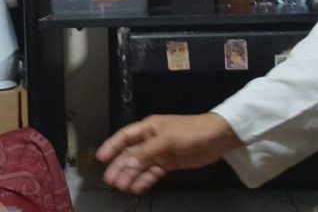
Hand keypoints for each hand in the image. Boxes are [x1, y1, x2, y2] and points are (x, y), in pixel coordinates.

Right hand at [95, 112, 241, 194]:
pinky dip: (145, 180)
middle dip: (120, 167)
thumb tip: (126, 165)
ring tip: (121, 188)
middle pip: (130, 154)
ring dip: (131, 176)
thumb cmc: (191, 132)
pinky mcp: (169, 164)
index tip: (100, 159)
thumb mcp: (166, 140)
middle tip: (110, 181)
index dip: (111, 147)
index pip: (124, 137)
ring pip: (140, 166)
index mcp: (148, 128)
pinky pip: (153, 173)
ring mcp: (159, 153)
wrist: (217, 138)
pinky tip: (137, 188)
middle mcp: (150, 140)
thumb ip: (145, 154)